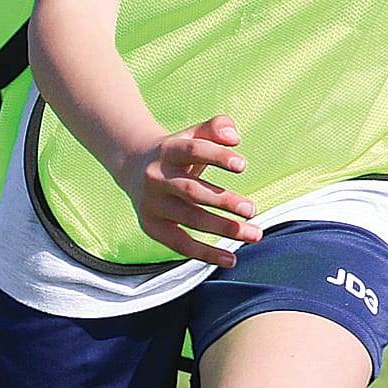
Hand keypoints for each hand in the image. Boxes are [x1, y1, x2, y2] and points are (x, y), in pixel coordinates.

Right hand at [121, 115, 259, 266]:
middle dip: (224, 201)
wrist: (133, 166)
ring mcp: (152, 204)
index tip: (243, 165)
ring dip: (223, 228)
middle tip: (252, 210)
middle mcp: (156, 178)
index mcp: (167, 150)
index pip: (193, 151)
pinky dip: (206, 254)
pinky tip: (231, 259)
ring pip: (189, 218)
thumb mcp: (193, 135)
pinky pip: (180, 244)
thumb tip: (234, 138)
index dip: (217, 157)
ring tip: (254, 234)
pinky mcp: (151, 226)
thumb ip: (215, 128)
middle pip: (191, 190)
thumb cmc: (177, 151)